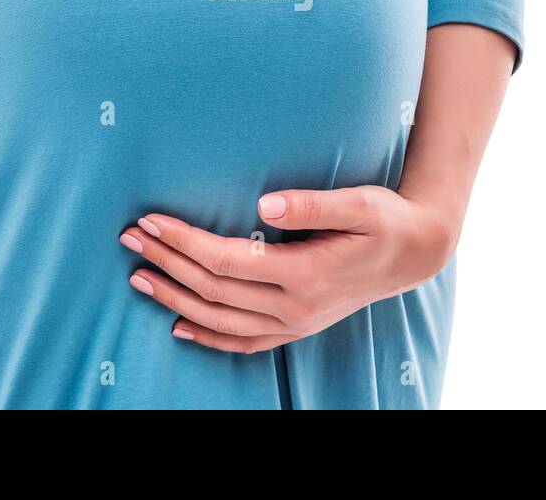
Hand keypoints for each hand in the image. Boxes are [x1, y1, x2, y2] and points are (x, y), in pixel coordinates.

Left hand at [118, 186, 455, 352]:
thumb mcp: (358, 203)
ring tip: (138, 275)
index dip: (183, 241)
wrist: (415, 254)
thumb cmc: (385, 219)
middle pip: (212, 289)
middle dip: (167, 261)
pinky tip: (178, 326)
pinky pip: (243, 342)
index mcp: (303, 274)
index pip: (224, 260)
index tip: (151, 219)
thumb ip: (312, 205)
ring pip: (219, 320)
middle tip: (129, 237)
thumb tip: (266, 204)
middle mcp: (294, 307)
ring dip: (174, 298)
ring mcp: (295, 323)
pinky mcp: (297, 328)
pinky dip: (207, 337)